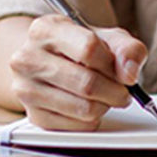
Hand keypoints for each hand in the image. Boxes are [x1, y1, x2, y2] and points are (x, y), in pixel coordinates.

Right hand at [7, 14, 147, 130]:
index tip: (123, 70)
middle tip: (123, 91)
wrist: (48, 61)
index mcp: (46, 29)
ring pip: (83, 109)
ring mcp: (26, 89)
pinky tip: (90, 105)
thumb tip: (130, 73)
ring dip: (105, 106)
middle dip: (115, 91)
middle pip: (87, 83)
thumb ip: (126, 48)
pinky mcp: (34, 116)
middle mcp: (28, 58)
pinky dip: (93, 120)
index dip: (113, 64)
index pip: (88, 48)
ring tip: (106, 96)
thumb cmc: (79, 47)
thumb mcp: (106, 36)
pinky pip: (77, 127)